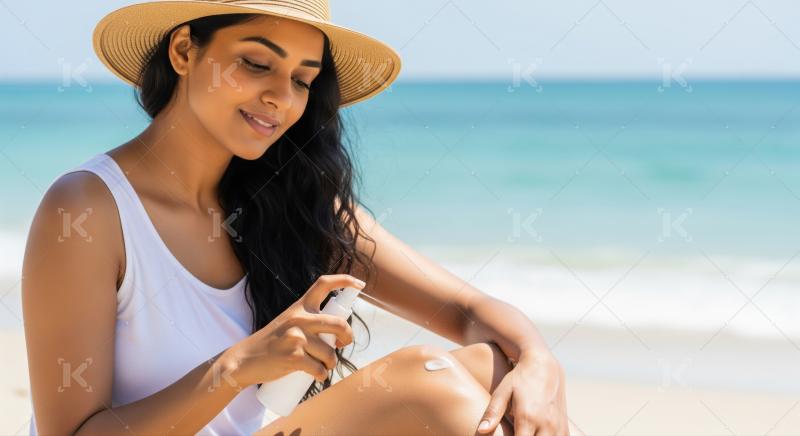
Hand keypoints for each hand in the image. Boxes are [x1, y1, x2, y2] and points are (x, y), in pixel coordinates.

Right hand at [221, 274, 364, 388]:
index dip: (345, 280)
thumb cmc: (271, 343)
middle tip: (343, 344)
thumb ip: (309, 321)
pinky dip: (322, 376)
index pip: (323, 284)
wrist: (244, 359)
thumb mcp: (288, 322)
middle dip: (348, 337)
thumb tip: (338, 332)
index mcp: (299, 306)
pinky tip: (317, 376)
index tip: (360, 283)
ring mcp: (296, 337)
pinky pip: (320, 369)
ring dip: (331, 364)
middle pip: (339, 324)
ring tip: (323, 366)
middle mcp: (299, 318)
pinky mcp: (294, 357)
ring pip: (330, 353)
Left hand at [477, 352, 568, 435]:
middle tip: (513, 433)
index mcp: (528, 418)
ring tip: (525, 432)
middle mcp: (546, 425)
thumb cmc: (519, 378)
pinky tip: (537, 434)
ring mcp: (558, 426)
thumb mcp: (502, 391)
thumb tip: (481, 430)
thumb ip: (493, 412)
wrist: (543, 365)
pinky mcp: (565, 426)